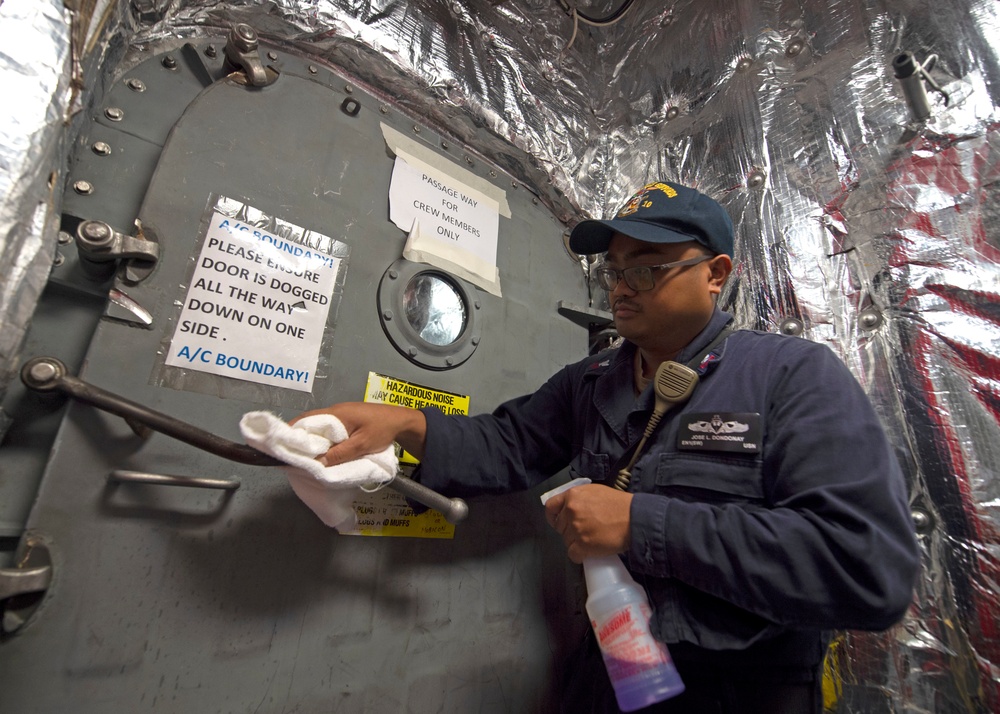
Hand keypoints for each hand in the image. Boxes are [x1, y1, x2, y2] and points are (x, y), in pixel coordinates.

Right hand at [291, 402, 426, 465]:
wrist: (401, 421)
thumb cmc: (382, 430)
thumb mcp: (362, 445)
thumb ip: (340, 454)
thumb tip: (316, 463)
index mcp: (335, 414)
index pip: (305, 420)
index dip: (291, 432)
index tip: (280, 447)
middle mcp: (333, 412)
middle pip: (308, 424)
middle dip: (298, 440)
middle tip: (289, 457)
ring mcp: (339, 416)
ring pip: (317, 429)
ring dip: (310, 442)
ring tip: (300, 459)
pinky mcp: (344, 422)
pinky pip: (326, 431)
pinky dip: (320, 441)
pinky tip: (318, 453)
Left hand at [544, 484, 631, 562]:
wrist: (635, 518)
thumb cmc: (620, 505)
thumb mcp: (595, 492)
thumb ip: (579, 499)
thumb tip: (569, 508)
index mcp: (573, 496)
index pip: (551, 507)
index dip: (553, 516)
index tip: (556, 521)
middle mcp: (571, 511)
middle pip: (560, 527)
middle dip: (570, 530)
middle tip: (585, 531)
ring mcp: (576, 528)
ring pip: (566, 541)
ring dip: (576, 543)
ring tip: (592, 539)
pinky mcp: (583, 545)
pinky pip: (573, 554)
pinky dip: (580, 556)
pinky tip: (589, 552)